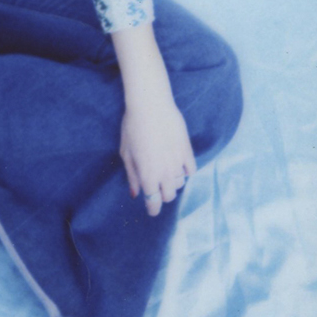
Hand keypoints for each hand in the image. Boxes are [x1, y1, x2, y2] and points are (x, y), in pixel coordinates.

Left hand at [119, 94, 195, 217]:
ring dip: (172, 182)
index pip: (154, 203)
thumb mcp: (126, 153)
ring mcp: (178, 163)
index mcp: (147, 176)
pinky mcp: (187, 152)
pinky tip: (177, 162)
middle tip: (156, 186)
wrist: (150, 106)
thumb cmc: (133, 128)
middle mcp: (164, 173)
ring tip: (165, 170)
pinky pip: (191, 170)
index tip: (151, 209)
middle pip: (169, 196)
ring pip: (180, 184)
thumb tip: (135, 194)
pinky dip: (184, 170)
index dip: (153, 209)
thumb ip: (132, 175)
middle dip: (162, 194)